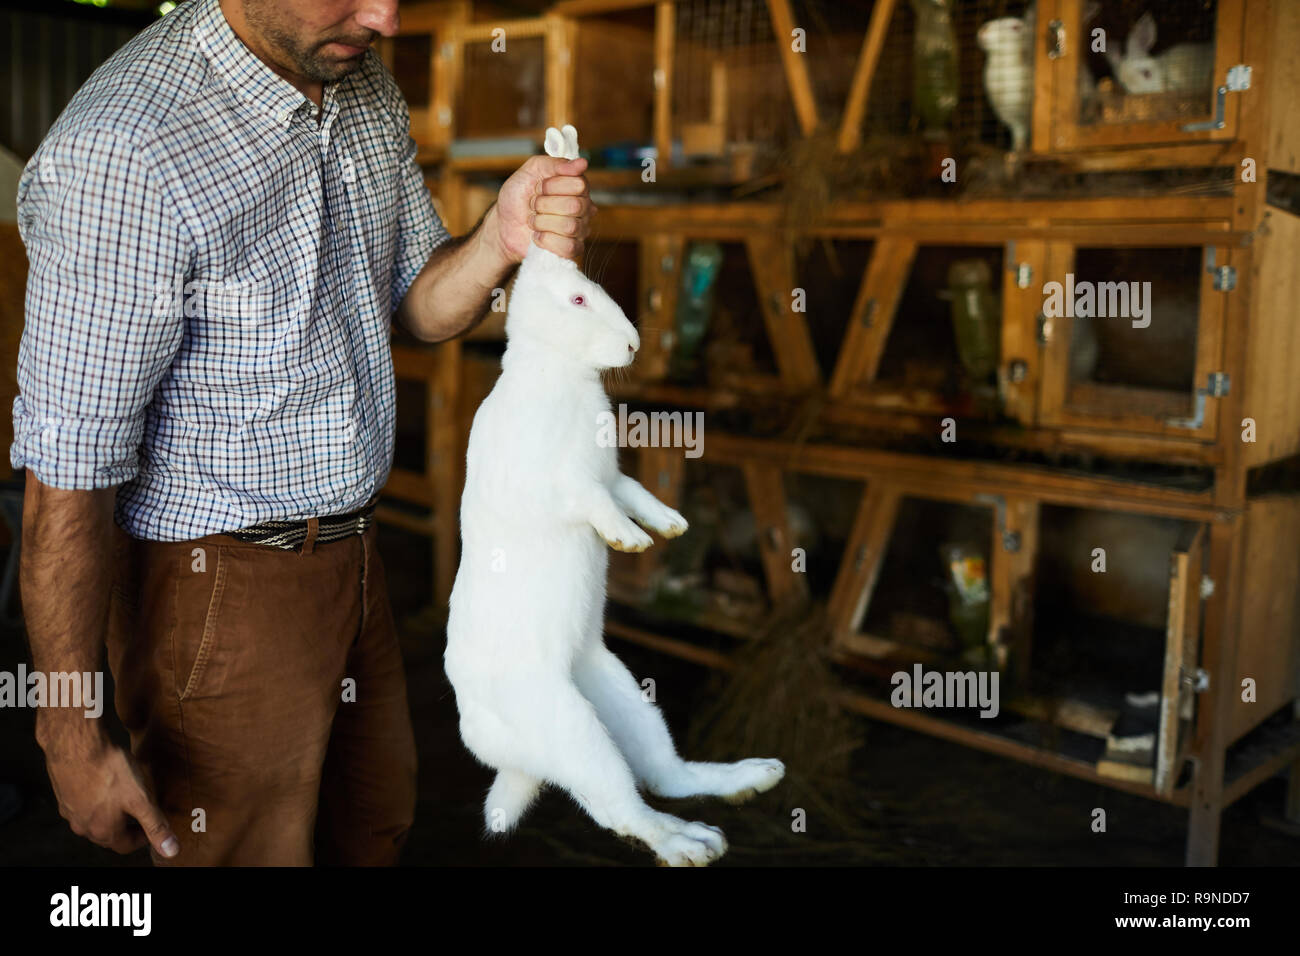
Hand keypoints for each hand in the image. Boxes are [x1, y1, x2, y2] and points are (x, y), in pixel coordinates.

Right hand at [43, 729, 179, 858]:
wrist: (76, 746)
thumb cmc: (109, 772)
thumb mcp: (140, 800)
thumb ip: (155, 826)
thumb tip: (171, 850)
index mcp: (103, 831)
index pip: (125, 846)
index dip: (142, 839)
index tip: (151, 828)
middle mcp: (83, 826)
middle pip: (108, 835)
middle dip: (126, 826)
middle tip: (140, 813)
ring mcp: (70, 810)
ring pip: (93, 819)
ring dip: (110, 813)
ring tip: (124, 797)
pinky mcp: (63, 793)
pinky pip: (82, 803)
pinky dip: (95, 799)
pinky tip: (104, 783)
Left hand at [494, 155, 593, 262]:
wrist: (503, 224)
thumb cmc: (518, 196)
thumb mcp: (531, 171)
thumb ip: (555, 164)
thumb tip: (582, 163)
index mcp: (577, 186)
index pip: (579, 184)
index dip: (552, 186)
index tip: (538, 187)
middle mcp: (584, 207)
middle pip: (575, 206)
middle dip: (544, 205)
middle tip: (534, 205)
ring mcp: (580, 230)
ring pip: (570, 227)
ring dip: (542, 223)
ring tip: (534, 221)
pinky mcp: (572, 250)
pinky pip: (567, 247)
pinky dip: (546, 241)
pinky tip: (538, 236)